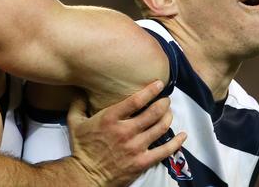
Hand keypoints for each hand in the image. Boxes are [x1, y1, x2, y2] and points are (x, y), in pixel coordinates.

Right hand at [67, 81, 186, 185]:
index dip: (150, 90)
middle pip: (153, 112)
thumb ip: (78, 103)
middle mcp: (125, 131)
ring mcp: (135, 147)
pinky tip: (183, 135)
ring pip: (160, 127)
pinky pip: (165, 150)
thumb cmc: (81, 148)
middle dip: (163, 103)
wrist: (85, 175)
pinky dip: (177, 142)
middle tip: (166, 100)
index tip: (159, 84)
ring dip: (168, 117)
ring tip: (169, 112)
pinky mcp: (142, 162)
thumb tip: (80, 89)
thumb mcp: (75, 122)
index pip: (136, 101)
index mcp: (110, 119)